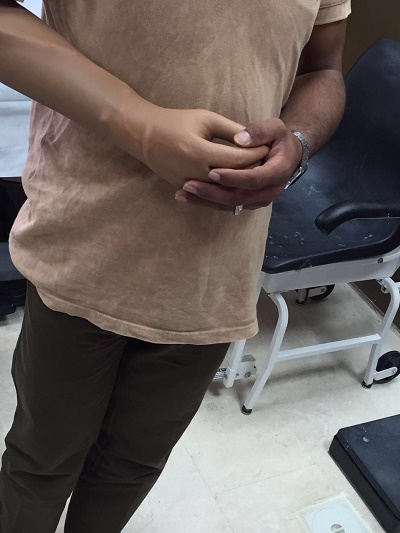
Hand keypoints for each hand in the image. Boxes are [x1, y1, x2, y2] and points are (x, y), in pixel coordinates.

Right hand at [139, 107, 268, 188]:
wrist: (143, 135)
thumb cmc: (176, 121)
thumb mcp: (205, 119)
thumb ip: (231, 130)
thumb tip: (255, 140)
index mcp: (200, 151)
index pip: (238, 158)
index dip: (256, 154)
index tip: (269, 148)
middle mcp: (194, 172)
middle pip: (233, 178)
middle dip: (252, 171)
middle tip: (268, 164)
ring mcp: (188, 183)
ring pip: (223, 192)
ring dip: (240, 185)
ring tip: (255, 177)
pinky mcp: (184, 188)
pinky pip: (209, 197)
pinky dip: (226, 193)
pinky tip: (238, 189)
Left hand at [175, 118, 302, 210]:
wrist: (287, 155)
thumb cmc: (279, 138)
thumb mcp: (276, 127)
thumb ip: (260, 131)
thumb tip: (240, 139)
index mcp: (278, 172)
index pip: (253, 179)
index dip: (232, 177)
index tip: (211, 171)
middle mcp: (269, 191)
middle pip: (238, 197)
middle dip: (212, 193)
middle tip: (188, 185)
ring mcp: (258, 200)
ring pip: (230, 205)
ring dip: (205, 201)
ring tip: (181, 193)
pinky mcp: (248, 203)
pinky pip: (227, 206)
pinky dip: (207, 202)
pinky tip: (188, 196)